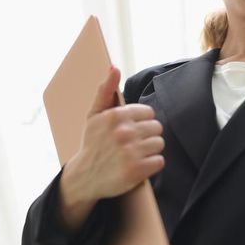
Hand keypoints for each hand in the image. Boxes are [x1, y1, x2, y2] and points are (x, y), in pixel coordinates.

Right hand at [58, 66, 165, 230]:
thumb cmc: (93, 143)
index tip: (131, 130)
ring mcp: (131, 152)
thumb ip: (105, 90)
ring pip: (159, 144)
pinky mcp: (137, 170)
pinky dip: (152, 165)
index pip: (149, 112)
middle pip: (157, 128)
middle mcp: (124, 132)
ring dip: (150, 150)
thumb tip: (114, 68)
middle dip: (147, 136)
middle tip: (133, 144)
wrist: (84, 177)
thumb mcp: (94, 115)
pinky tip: (139, 165)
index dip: (141, 122)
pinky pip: (159, 161)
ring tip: (135, 154)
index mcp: (115, 115)